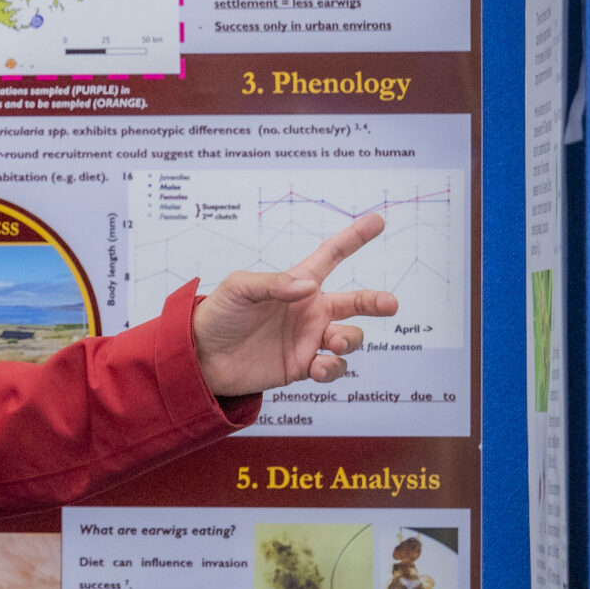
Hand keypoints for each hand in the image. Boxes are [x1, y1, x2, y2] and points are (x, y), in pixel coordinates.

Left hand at [192, 212, 400, 397]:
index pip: (332, 257)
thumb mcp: (239, 289)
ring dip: (349, 340)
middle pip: (355, 302)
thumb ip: (273, 284)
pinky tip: (318, 367)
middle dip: (375, 302)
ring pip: (349, 338)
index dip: (354, 238)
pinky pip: (332, 367)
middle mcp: (309, 311)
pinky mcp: (302, 366)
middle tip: (390, 303)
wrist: (199, 357)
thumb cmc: (217, 315)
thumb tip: (309, 287)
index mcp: (296, 284)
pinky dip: (333, 368)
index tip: (378, 220)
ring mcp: (308, 339)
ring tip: (333, 343)